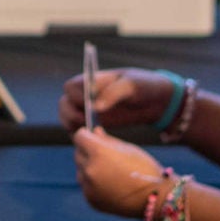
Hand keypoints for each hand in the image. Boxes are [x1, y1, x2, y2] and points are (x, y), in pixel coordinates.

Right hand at [56, 68, 175, 130]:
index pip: (70, 87)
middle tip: (84, 123)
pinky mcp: (95, 124)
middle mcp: (86, 95)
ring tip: (90, 132)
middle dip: (69, 115)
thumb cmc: (142, 86)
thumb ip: (113, 93)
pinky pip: (80, 131)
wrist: (155, 100)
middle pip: (64, 104)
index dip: (75, 97)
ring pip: (68, 119)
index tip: (89, 106)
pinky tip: (96, 139)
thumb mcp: (131, 85)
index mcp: (92, 80)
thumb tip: (95, 108)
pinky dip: (82, 137)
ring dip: (73, 127)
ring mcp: (89, 110)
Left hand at [71, 127, 165, 218]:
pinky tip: (111, 185)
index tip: (92, 136)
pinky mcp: (91, 200)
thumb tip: (94, 132)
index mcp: (98, 152)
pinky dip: (94, 184)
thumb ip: (107, 140)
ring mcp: (89, 187)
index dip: (86, 135)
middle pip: (78, 153)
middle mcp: (90, 169)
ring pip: (81, 171)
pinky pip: (87, 186)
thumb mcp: (127, 148)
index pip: (79, 137)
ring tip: (111, 172)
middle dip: (88, 151)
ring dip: (89, 168)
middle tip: (105, 155)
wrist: (154, 198)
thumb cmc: (144, 168)